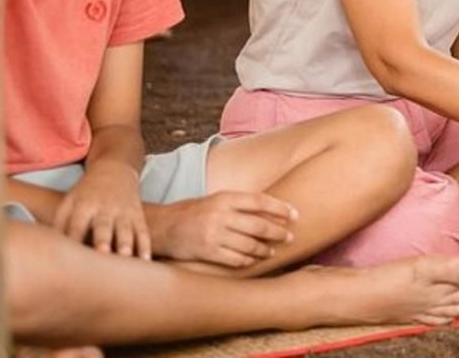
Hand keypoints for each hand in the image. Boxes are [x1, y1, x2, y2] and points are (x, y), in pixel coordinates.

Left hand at [53, 162, 150, 258]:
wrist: (115, 170)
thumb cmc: (86, 193)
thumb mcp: (69, 202)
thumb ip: (58, 225)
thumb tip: (48, 252)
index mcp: (83, 205)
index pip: (76, 226)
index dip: (73, 241)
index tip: (69, 262)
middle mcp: (104, 208)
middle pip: (103, 226)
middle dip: (103, 240)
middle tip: (102, 254)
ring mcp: (123, 211)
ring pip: (126, 229)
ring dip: (126, 243)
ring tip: (126, 257)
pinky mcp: (137, 215)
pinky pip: (143, 231)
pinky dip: (145, 246)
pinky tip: (145, 261)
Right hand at [149, 191, 298, 268]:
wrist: (162, 226)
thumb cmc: (195, 212)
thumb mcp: (217, 200)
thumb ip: (240, 205)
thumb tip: (272, 213)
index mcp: (225, 198)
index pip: (260, 201)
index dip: (281, 208)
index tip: (295, 215)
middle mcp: (221, 214)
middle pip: (259, 224)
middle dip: (278, 232)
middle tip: (289, 237)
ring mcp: (214, 234)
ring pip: (250, 244)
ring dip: (265, 249)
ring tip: (272, 251)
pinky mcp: (207, 251)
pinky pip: (235, 259)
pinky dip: (248, 260)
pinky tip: (253, 260)